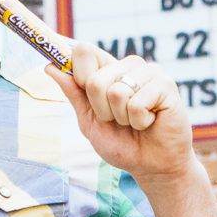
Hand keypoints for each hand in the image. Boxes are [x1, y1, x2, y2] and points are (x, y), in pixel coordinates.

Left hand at [51, 42, 195, 186]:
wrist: (152, 165)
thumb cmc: (122, 142)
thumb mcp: (90, 120)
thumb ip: (73, 93)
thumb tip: (50, 66)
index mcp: (109, 69)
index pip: (84, 51)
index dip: (80, 77)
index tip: (91, 100)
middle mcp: (129, 65)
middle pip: (95, 79)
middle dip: (101, 110)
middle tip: (118, 119)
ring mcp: (149, 72)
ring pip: (116, 92)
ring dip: (122, 117)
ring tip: (136, 121)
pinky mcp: (166, 85)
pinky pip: (137, 104)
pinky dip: (140, 121)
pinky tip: (150, 121)